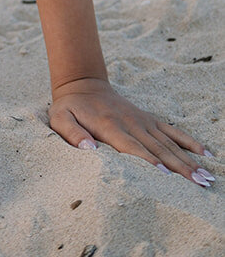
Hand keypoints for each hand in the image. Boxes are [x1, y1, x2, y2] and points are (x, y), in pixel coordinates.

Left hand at [49, 77, 213, 185]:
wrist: (82, 83)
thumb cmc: (70, 107)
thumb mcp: (60, 118)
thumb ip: (73, 134)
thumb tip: (90, 150)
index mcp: (109, 126)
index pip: (132, 147)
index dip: (149, 161)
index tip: (167, 176)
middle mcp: (130, 123)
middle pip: (157, 148)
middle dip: (179, 167)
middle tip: (199, 183)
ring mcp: (142, 120)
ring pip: (168, 142)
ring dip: (188, 160)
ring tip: (206, 176)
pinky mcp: (148, 118)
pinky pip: (171, 130)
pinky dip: (188, 141)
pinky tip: (204, 152)